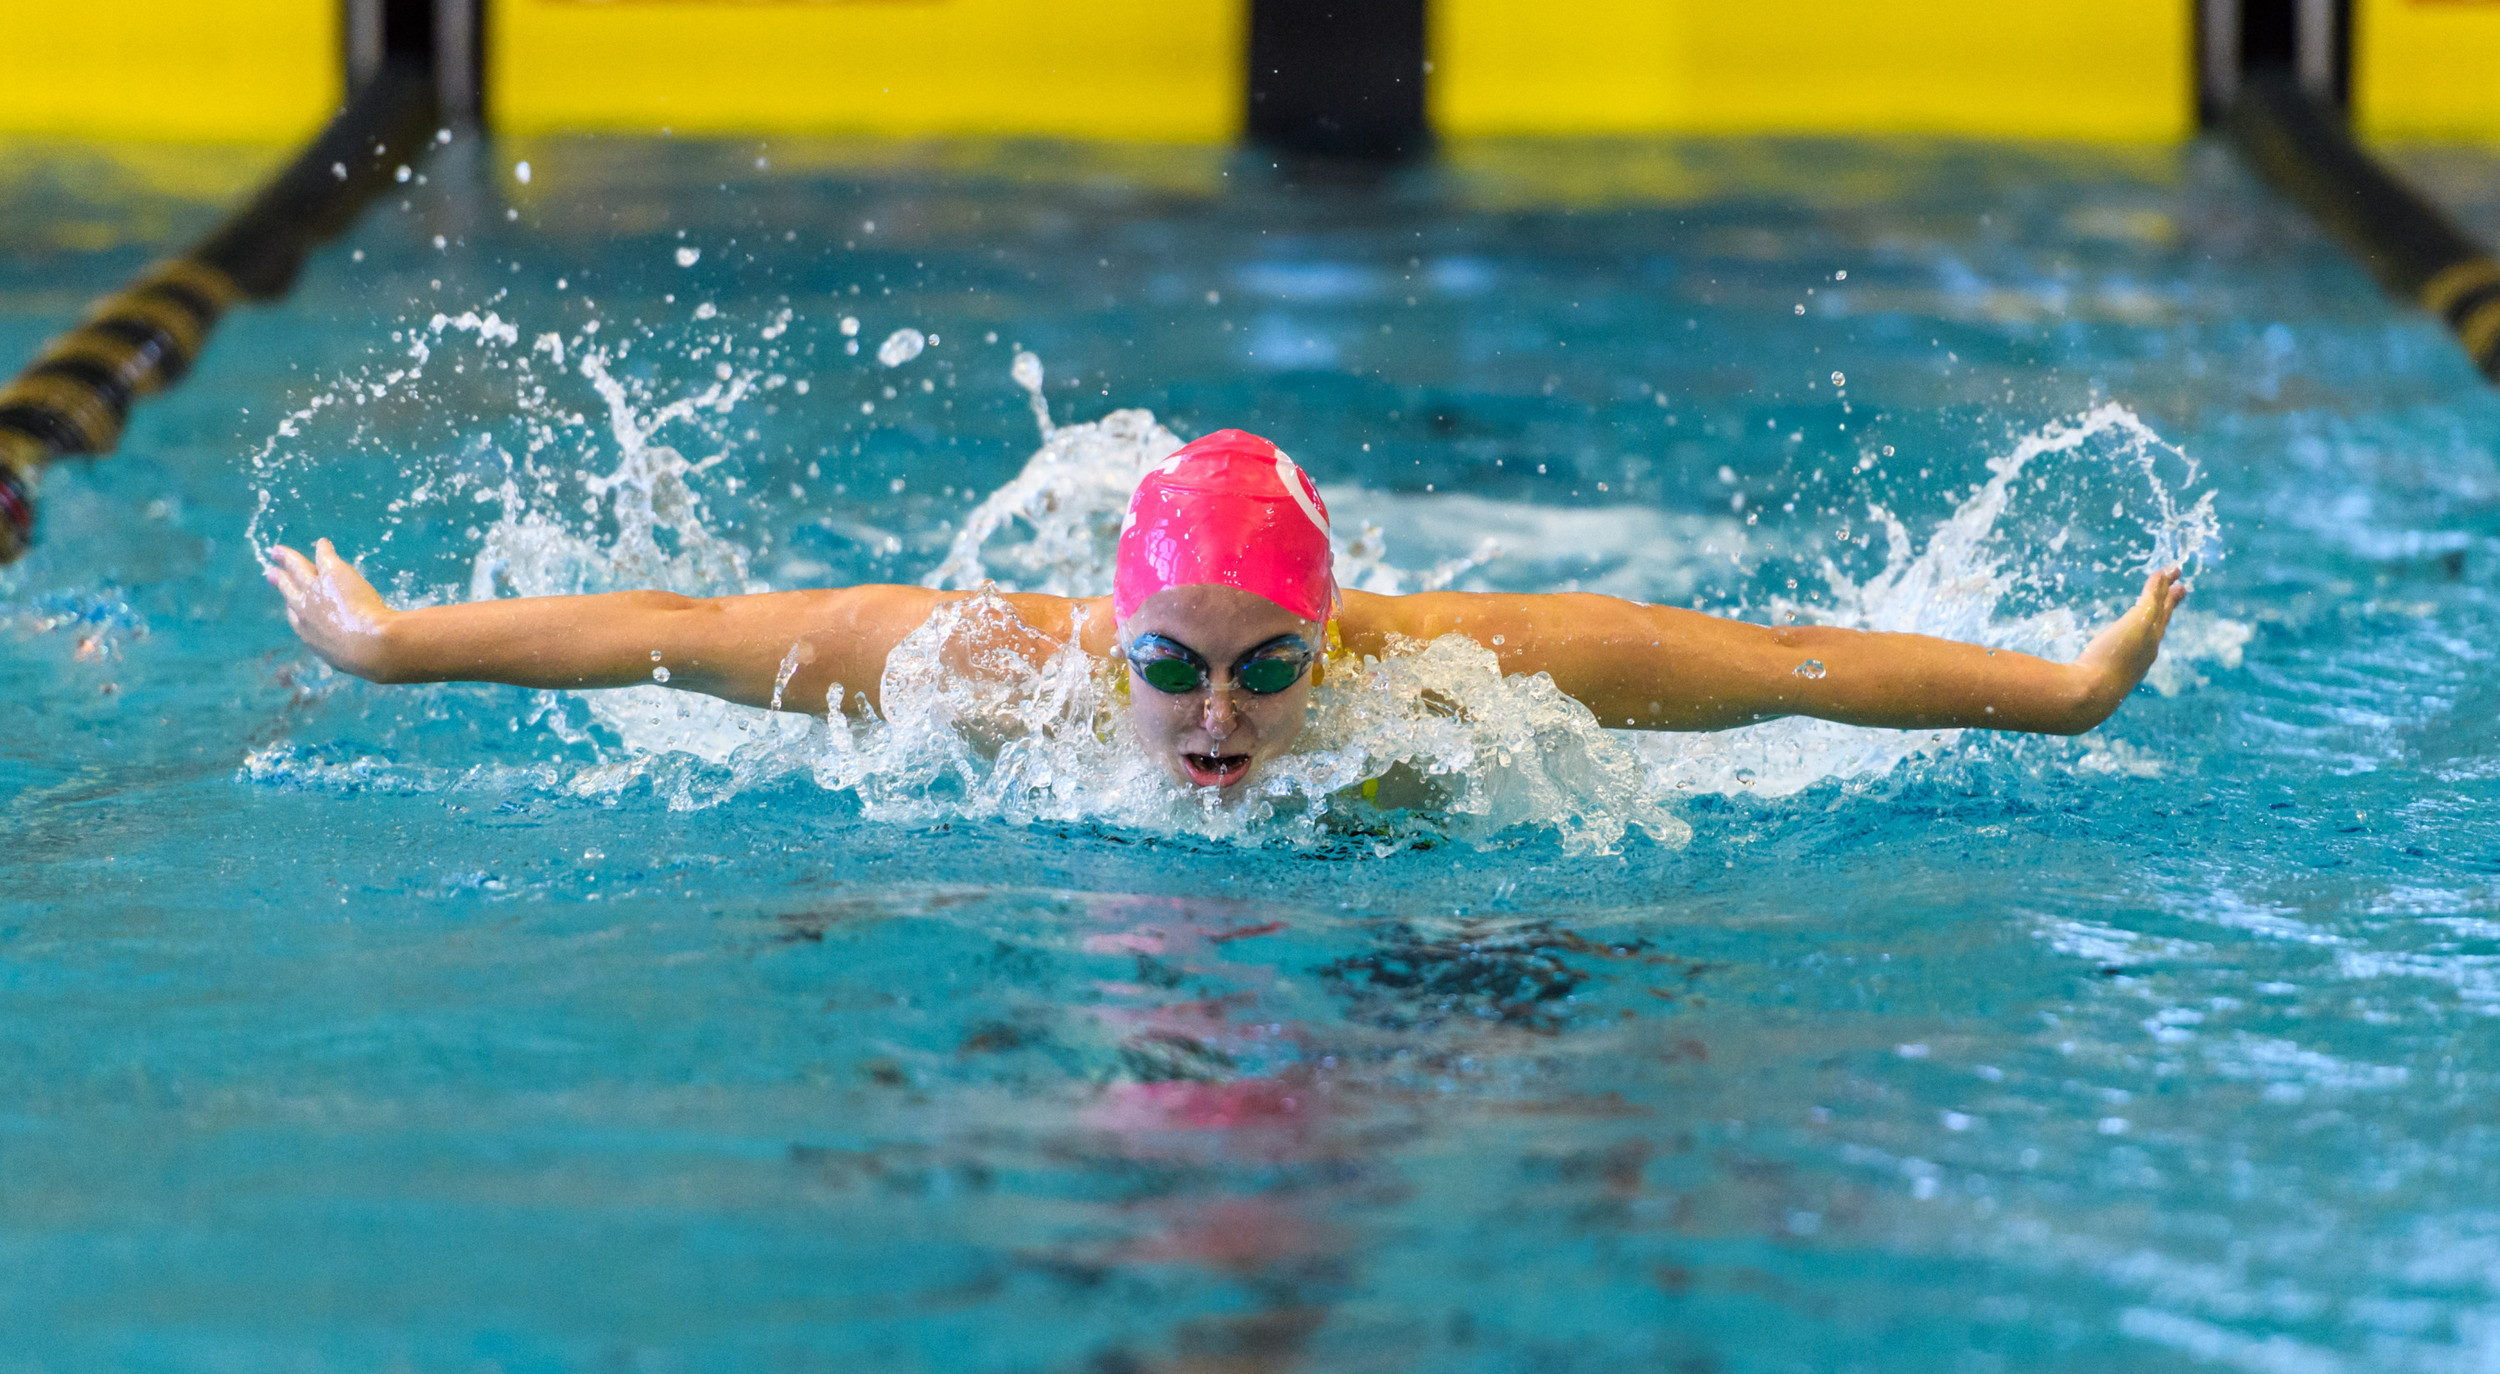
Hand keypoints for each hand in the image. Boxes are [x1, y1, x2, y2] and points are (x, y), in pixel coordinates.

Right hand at [264, 539, 400, 681]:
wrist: (370, 645)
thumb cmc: (366, 658)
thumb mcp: (350, 661)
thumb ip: (350, 655)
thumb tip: (367, 664)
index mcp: (308, 634)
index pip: (295, 616)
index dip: (292, 606)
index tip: (290, 601)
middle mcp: (306, 609)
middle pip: (289, 590)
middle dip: (280, 579)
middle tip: (272, 572)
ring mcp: (315, 589)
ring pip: (298, 569)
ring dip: (289, 558)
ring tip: (279, 551)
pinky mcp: (331, 573)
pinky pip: (324, 557)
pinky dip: (323, 549)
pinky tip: (323, 543)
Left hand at [2069, 567, 2187, 727]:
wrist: (2093, 693)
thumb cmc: (2086, 693)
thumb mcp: (2086, 683)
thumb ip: (2080, 677)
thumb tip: (2059, 683)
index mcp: (2139, 662)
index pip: (2151, 639)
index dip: (2158, 625)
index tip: (2163, 615)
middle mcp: (2149, 648)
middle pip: (2163, 619)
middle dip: (2171, 603)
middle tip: (2180, 589)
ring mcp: (2147, 634)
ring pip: (2159, 605)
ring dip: (2165, 587)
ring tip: (2173, 572)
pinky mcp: (2141, 620)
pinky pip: (2152, 596)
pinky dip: (2157, 583)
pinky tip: (2160, 572)